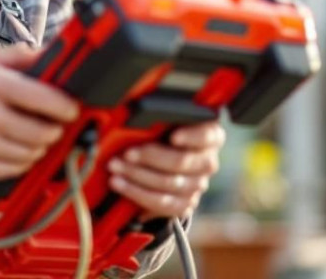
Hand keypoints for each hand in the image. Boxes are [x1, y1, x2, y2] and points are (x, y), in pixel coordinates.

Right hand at [0, 45, 79, 182]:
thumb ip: (20, 57)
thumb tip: (55, 55)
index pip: (42, 98)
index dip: (65, 106)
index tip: (72, 108)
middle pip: (42, 131)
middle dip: (55, 128)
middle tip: (53, 122)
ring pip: (32, 152)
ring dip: (39, 145)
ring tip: (31, 133)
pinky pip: (16, 169)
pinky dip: (23, 159)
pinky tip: (14, 146)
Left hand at [108, 121, 225, 220]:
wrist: (164, 163)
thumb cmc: (163, 134)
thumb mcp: (165, 123)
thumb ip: (159, 121)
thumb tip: (136, 121)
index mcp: (210, 137)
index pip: (207, 136)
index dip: (191, 137)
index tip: (173, 137)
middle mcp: (208, 162)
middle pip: (180, 162)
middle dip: (149, 157)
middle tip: (126, 154)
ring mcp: (198, 186)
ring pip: (168, 184)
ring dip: (137, 176)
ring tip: (115, 168)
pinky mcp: (186, 204)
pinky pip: (162, 204)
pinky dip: (137, 194)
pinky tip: (121, 185)